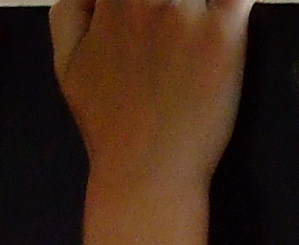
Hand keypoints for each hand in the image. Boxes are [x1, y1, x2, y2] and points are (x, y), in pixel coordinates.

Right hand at [49, 0, 250, 198]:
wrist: (147, 173)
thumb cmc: (107, 120)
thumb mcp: (66, 61)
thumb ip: (69, 6)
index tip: (146, 8)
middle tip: (174, 14)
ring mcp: (188, 13)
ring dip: (201, 0)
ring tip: (194, 18)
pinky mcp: (224, 35)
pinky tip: (232, 9)